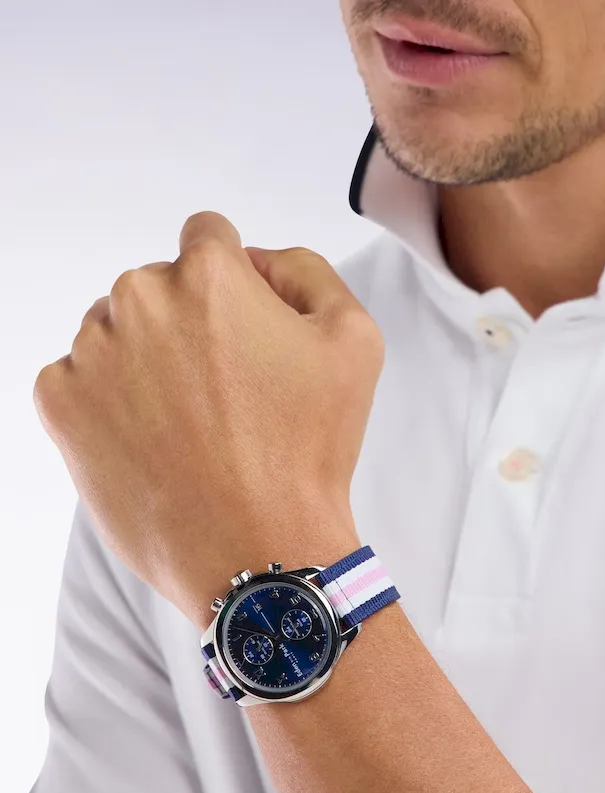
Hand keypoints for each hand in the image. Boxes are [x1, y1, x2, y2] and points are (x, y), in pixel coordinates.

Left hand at [32, 212, 381, 621]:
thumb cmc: (308, 453)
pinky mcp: (60, 406)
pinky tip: (149, 441)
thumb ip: (307, 271)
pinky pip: (77, 380)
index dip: (234, 284)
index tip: (243, 334)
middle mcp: (139, 300)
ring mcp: (92, 353)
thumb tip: (257, 260)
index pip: (208, 239)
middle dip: (187, 324)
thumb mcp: (354, 341)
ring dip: (143, 361)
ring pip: (115, 332)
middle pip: (158, 288)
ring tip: (185, 425)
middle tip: (223, 393)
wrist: (256, 550)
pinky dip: (106, 403)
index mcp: (208, 276)